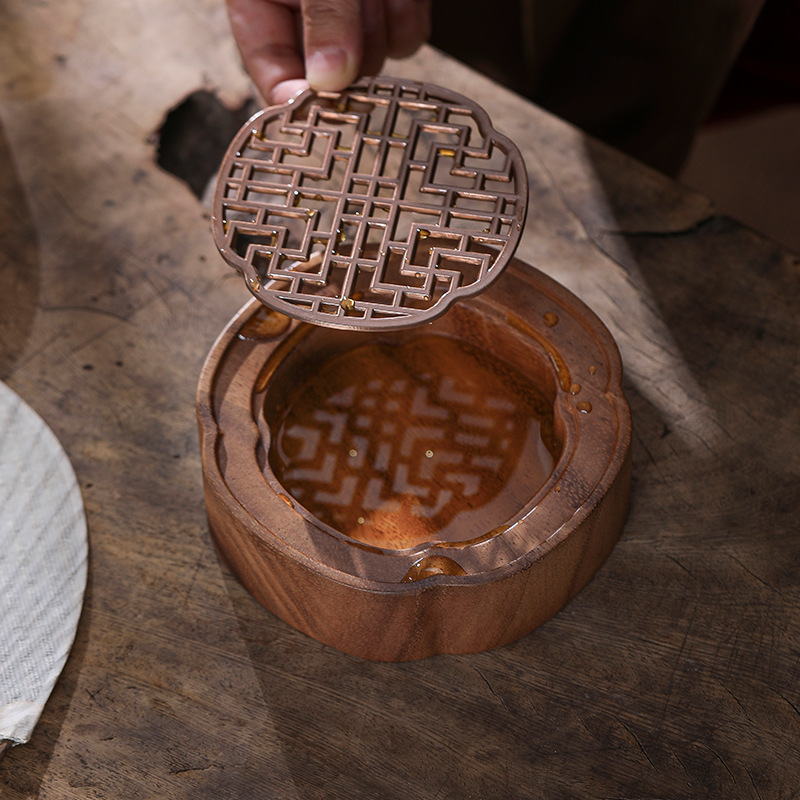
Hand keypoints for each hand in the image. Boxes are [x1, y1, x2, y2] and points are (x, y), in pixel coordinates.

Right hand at [226, 0, 430, 103]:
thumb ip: (322, 13)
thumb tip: (329, 79)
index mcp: (262, 1)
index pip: (272, 69)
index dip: (294, 99)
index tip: (318, 110)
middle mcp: (305, 11)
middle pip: (332, 73)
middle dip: (349, 47)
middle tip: (354, 5)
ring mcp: (352, 9)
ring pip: (373, 57)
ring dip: (380, 25)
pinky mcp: (392, 2)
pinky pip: (406, 35)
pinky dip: (407, 10)